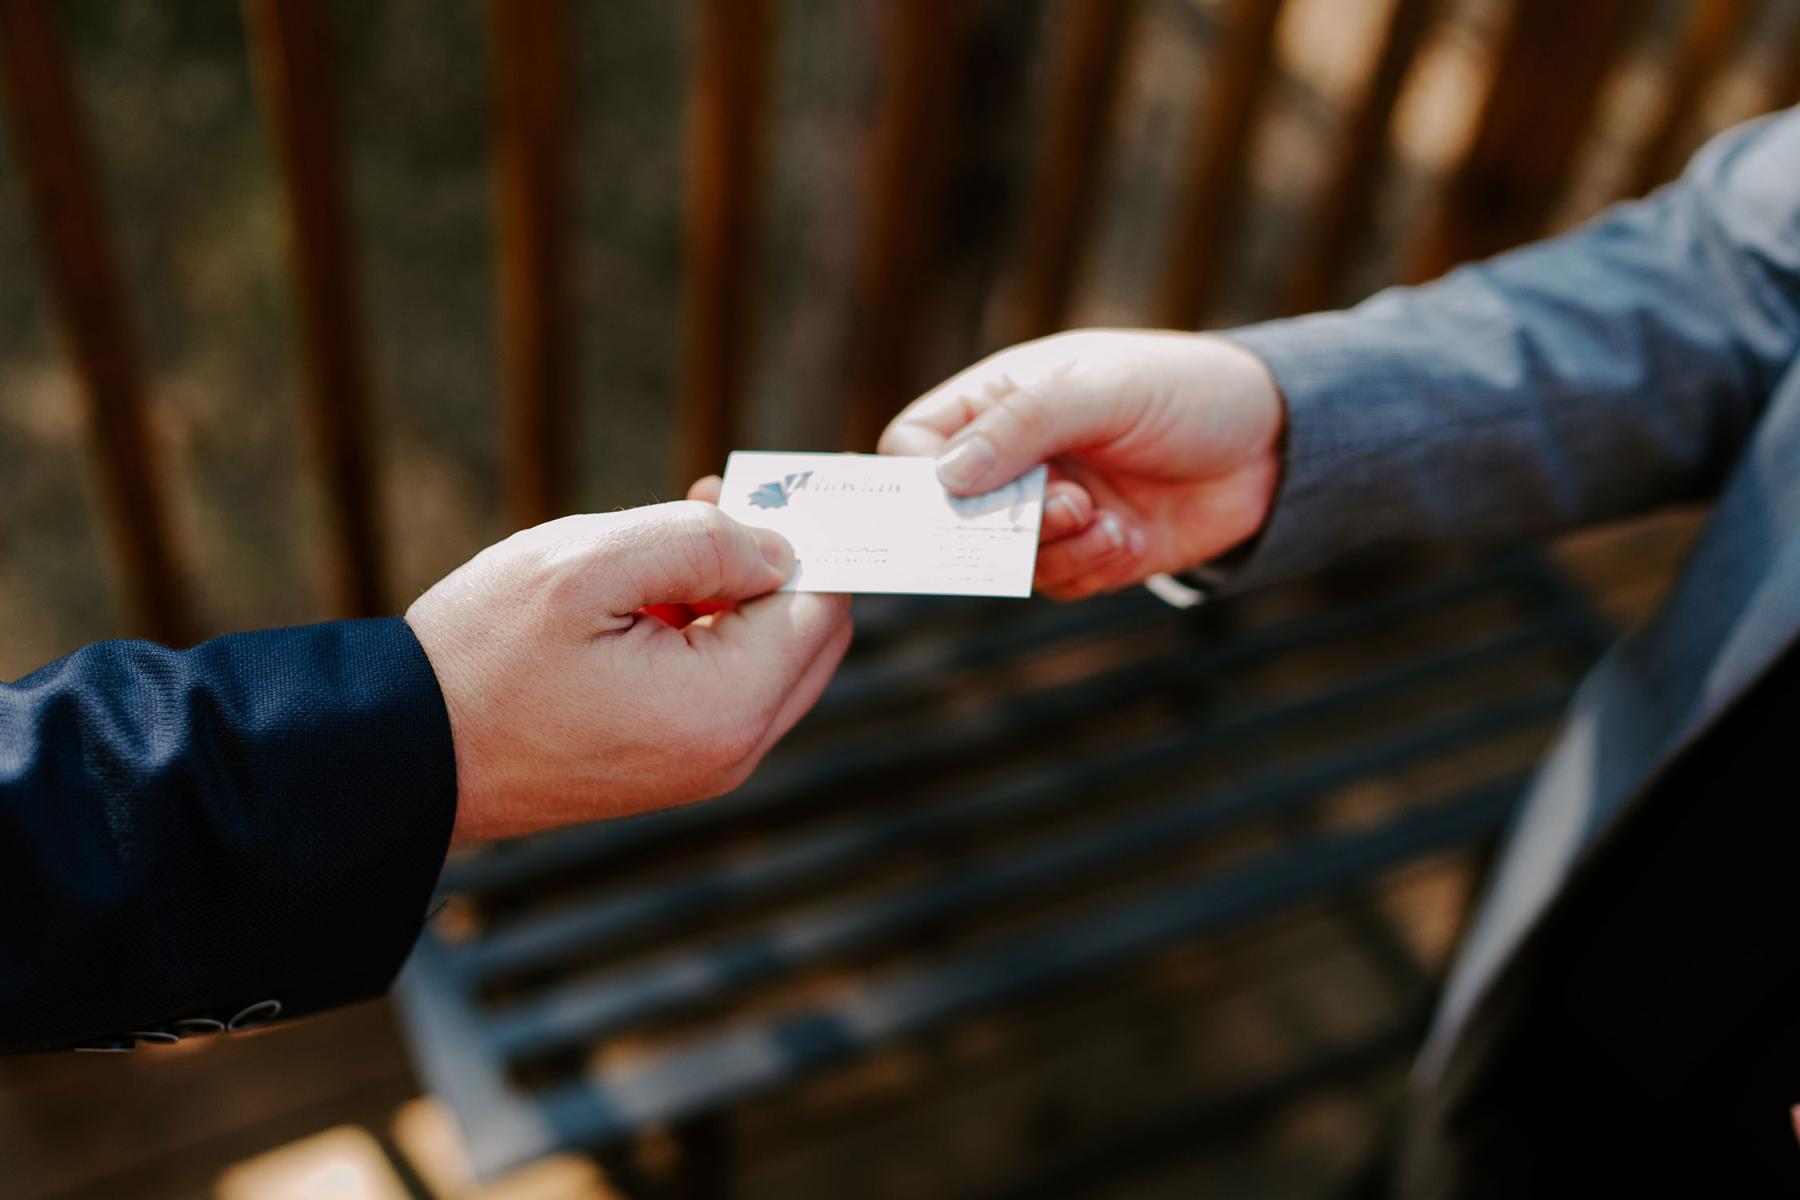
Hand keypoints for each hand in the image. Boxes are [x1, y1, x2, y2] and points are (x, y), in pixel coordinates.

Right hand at [405, 502, 852, 843]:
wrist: (404, 753)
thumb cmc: (482, 654)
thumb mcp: (587, 564)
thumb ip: (701, 544)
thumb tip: (781, 549)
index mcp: (724, 706)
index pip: (820, 605)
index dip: (811, 535)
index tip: (785, 479)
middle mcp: (732, 750)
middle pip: (809, 637)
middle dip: (778, 563)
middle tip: (713, 499)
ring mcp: (705, 767)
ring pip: (770, 660)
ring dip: (739, 593)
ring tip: (668, 536)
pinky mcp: (673, 766)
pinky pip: (726, 687)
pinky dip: (710, 631)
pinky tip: (650, 592)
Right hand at [879, 330, 1285, 599]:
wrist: (1276, 443)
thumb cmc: (1187, 391)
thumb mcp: (1101, 389)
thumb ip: (1021, 427)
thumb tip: (943, 478)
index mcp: (999, 401)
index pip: (914, 445)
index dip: (917, 478)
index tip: (953, 497)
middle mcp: (1015, 460)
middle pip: (953, 515)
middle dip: (999, 524)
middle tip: (1059, 507)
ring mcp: (1051, 509)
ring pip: (1006, 559)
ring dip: (1053, 548)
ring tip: (1102, 518)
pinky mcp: (1091, 554)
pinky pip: (1059, 583)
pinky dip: (1089, 567)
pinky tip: (1129, 536)